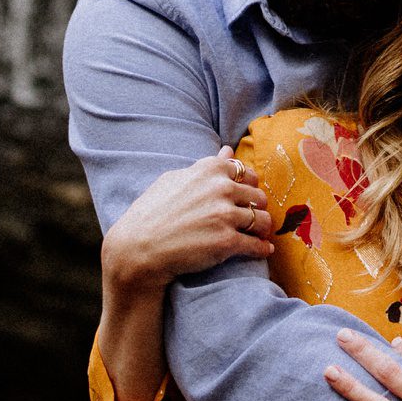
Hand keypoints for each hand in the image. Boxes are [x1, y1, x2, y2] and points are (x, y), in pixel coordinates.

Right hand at [100, 148, 271, 296]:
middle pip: (259, 196)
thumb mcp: (174, 179)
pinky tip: (263, 250)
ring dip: (263, 228)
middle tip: (251, 218)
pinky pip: (257, 245)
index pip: (245, 172)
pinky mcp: (226, 242)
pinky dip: (263, 249)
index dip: (247, 186)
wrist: (138, 248)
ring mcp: (225, 216)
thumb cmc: (152, 212)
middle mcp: (221, 189)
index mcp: (210, 170)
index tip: (243, 197)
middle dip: (257, 208)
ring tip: (257, 234)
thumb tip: (228, 150)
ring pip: (263, 220)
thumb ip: (206, 165)